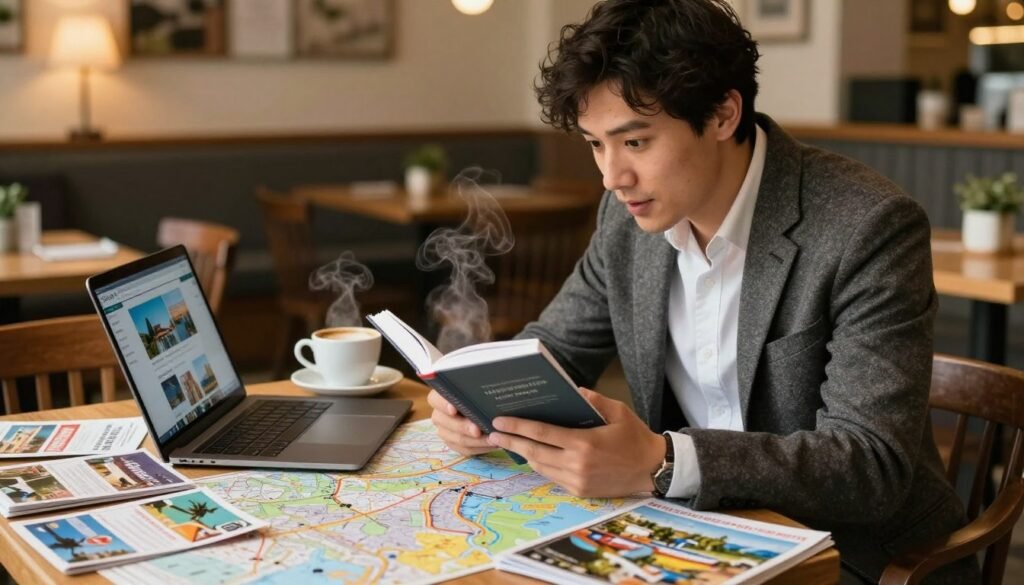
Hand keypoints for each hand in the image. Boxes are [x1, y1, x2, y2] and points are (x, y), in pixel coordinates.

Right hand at [427, 390, 493, 455]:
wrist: (486, 407)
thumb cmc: (480, 393)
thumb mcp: (477, 386)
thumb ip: (473, 387)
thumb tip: (478, 380)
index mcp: (440, 396)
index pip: (435, 399)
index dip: (443, 404)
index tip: (454, 409)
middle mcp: (439, 414)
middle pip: (445, 422)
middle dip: (462, 427)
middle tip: (477, 430)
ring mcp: (445, 431)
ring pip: (455, 439)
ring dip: (475, 441)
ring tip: (492, 439)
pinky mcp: (454, 444)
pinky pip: (464, 450)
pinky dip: (479, 448)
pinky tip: (492, 445)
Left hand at [487, 388, 665, 497]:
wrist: (653, 469)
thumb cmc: (635, 437)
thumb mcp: (618, 411)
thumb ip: (592, 399)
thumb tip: (571, 390)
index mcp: (584, 443)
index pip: (541, 433)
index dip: (517, 427)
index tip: (499, 421)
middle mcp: (577, 464)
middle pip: (533, 452)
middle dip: (510, 442)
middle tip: (492, 435)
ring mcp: (577, 481)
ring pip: (541, 466)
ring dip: (523, 454)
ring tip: (508, 442)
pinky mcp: (580, 492)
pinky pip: (552, 477)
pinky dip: (541, 465)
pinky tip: (532, 454)